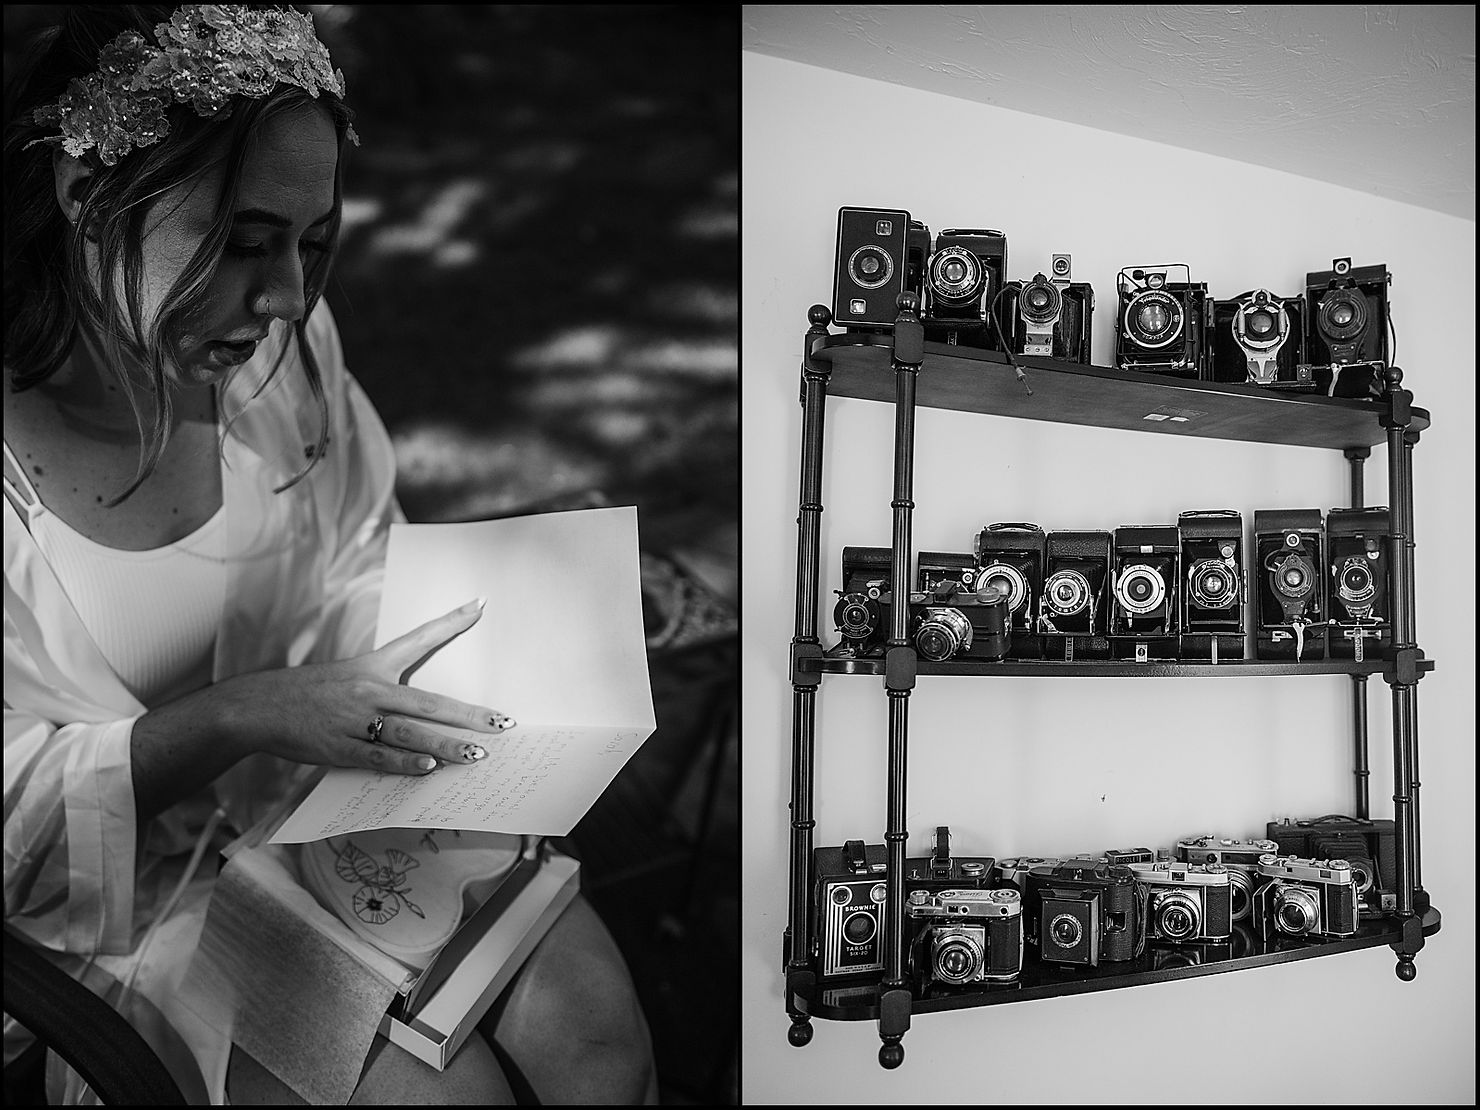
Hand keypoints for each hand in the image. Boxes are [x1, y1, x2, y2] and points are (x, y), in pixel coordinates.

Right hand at [211, 597, 514, 775]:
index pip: (418, 639)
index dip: (449, 622)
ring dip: (445, 746)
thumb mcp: (349, 676)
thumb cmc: (310, 692)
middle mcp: (369, 690)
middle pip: (429, 701)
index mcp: (373, 666)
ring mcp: (356, 721)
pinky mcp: (340, 748)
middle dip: (469, 715)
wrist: (258, 706)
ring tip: (476, 756)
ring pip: (410, 734)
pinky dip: (404, 765)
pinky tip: (428, 769)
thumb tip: (426, 706)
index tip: (479, 605)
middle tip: (503, 722)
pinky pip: (378, 758)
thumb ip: (385, 687)